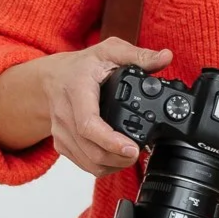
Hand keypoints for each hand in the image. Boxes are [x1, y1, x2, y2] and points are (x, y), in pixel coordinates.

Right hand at [0, 38, 173, 175]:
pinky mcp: (62, 144)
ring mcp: (61, 132)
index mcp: (77, 90)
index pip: (89, 124)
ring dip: (113, 165)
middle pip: (91, 150)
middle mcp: (65, 115)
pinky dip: (102, 166)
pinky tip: (116, 157)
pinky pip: (83, 164)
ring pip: (88, 162)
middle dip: (119, 158)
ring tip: (131, 156)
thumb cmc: (82, 66)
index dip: (110, 141)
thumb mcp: (110, 51)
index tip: (132, 148)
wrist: (52, 78)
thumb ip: (139, 55)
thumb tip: (166, 57)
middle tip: (139, 153)